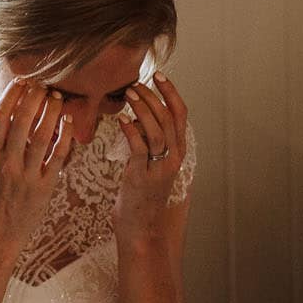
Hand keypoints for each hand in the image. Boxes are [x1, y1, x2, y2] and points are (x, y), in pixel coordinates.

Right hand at [0, 79, 73, 249]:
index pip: (1, 117)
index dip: (12, 95)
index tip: (22, 81)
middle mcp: (7, 163)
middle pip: (23, 121)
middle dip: (34, 98)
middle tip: (43, 84)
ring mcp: (26, 176)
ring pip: (43, 136)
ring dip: (52, 112)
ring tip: (57, 97)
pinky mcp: (44, 187)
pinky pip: (58, 157)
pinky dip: (65, 137)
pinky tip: (68, 121)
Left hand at [115, 71, 187, 239]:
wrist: (141, 227)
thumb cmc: (141, 193)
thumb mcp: (149, 162)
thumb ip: (148, 141)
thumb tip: (138, 114)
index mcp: (178, 151)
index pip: (181, 115)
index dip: (171, 93)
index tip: (159, 75)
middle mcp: (173, 158)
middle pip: (169, 119)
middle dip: (153, 97)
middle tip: (136, 84)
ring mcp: (159, 169)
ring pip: (157, 132)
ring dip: (143, 110)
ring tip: (128, 95)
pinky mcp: (142, 178)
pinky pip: (139, 149)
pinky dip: (131, 131)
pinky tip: (121, 120)